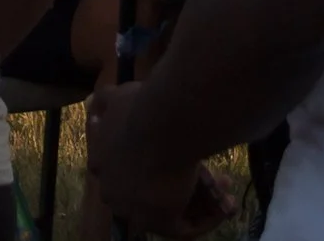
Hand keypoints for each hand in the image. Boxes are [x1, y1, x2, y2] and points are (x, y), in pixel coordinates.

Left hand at [87, 84, 230, 237]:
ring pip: (170, 207)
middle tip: (210, 173)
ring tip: (226, 183)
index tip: (176, 151)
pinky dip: (208, 217)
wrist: (164, 124)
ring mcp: (134, 210)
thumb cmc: (143, 109)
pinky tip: (227, 204)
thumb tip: (96, 104)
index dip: (152, 163)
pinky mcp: (158, 222)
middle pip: (149, 193)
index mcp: (101, 163)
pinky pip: (185, 227)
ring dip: (201, 197)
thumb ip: (105, 101)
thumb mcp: (118, 96)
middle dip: (181, 183)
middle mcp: (114, 192)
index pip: (125, 172)